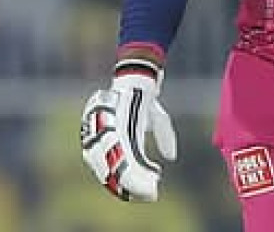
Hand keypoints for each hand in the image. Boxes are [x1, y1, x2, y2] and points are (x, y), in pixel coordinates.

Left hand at [80, 61, 177, 201]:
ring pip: (118, 170)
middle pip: (111, 174)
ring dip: (136, 183)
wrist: (140, 79)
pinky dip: (137, 170)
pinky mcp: (114, 132)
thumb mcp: (158, 121)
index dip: (129, 184)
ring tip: (151, 190)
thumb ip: (163, 138)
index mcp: (108, 143)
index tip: (148, 193)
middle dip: (133, 187)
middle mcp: (103, 143)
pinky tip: (152, 177)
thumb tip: (170, 157)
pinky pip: (124, 158)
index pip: (111, 171)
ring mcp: (106, 138)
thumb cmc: (145, 98)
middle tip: (150, 194)